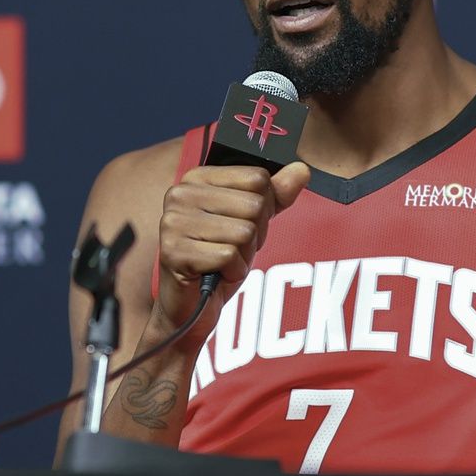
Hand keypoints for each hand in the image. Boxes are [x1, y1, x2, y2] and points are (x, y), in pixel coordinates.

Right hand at [156, 161, 310, 342]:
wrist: (191, 306)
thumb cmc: (219, 259)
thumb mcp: (252, 222)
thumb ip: (275, 194)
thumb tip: (302, 169)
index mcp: (197, 177)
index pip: (257, 178)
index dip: (263, 206)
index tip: (242, 222)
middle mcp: (180, 194)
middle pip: (254, 205)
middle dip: (255, 234)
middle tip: (232, 247)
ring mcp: (173, 222)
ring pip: (244, 231)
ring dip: (243, 255)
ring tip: (223, 261)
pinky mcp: (174, 252)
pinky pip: (229, 256)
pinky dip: (233, 271)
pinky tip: (217, 274)